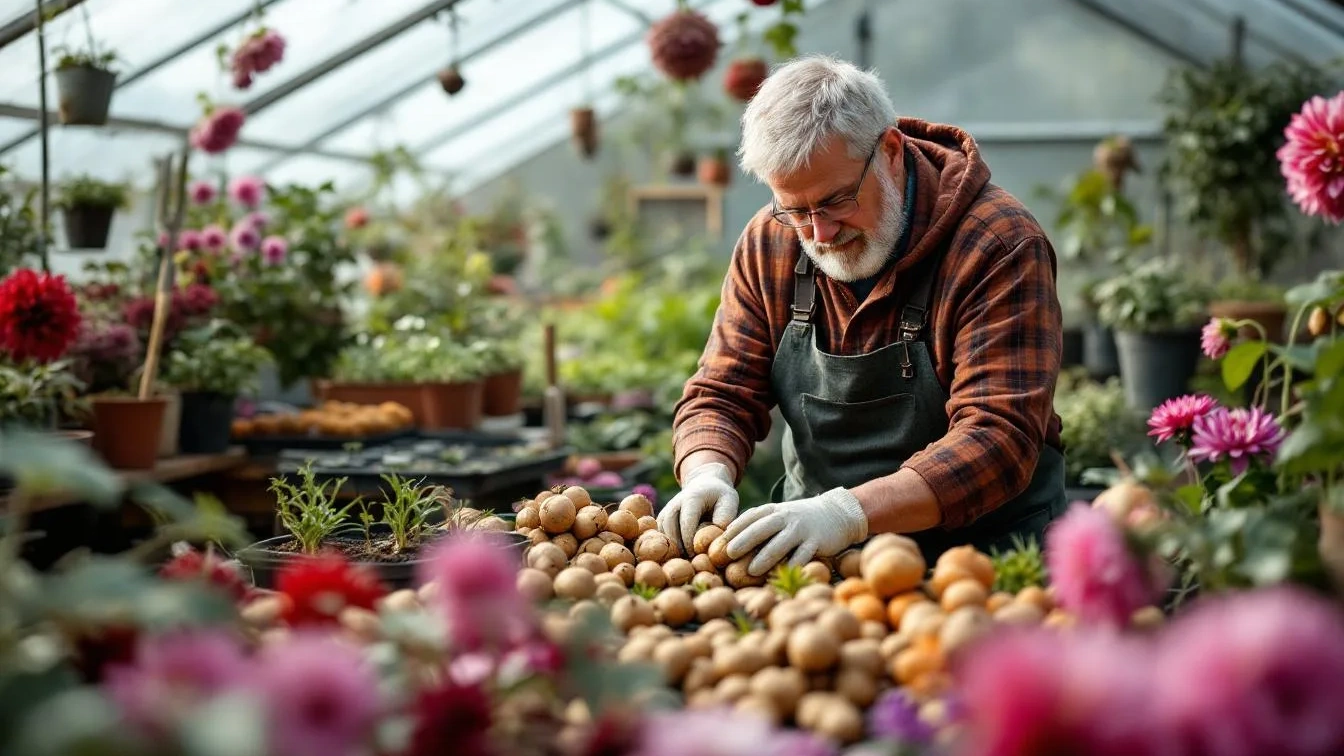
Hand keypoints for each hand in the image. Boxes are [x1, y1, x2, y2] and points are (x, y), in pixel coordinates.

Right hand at [657, 462, 738, 553]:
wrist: (705, 484)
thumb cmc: (720, 496)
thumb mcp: (729, 500)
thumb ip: (726, 516)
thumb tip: (717, 536)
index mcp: (691, 498)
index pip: (686, 523)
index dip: (690, 541)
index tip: (698, 555)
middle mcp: (674, 503)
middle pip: (670, 529)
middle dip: (678, 547)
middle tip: (689, 563)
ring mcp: (666, 510)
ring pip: (661, 532)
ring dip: (670, 548)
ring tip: (682, 562)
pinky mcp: (662, 519)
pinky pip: (658, 534)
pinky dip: (665, 546)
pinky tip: (677, 558)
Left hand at [723, 488, 868, 576]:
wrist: (838, 513)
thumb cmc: (802, 519)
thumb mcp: (781, 514)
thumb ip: (761, 523)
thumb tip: (731, 539)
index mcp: (775, 510)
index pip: (751, 517)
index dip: (734, 528)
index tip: (719, 541)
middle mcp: (787, 517)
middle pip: (762, 528)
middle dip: (744, 540)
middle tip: (728, 554)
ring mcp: (802, 529)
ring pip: (781, 543)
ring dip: (765, 557)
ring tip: (751, 570)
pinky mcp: (817, 541)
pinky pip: (803, 555)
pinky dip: (792, 566)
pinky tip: (782, 576)